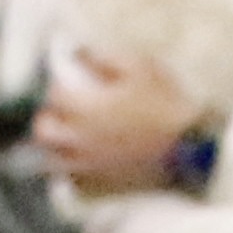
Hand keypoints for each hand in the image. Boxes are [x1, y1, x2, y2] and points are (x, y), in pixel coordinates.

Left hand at [31, 46, 207, 198]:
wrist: (188, 146)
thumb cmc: (166, 102)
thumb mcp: (139, 68)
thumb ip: (104, 58)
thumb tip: (79, 52)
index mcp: (87, 108)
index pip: (54, 94)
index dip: (59, 84)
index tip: (70, 78)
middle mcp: (80, 138)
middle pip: (44, 131)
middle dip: (49, 117)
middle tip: (64, 109)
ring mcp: (89, 162)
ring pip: (53, 158)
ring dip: (55, 144)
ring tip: (70, 134)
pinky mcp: (101, 179)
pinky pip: (73, 177)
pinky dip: (71, 166)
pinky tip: (85, 155)